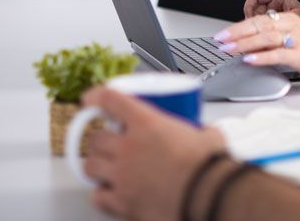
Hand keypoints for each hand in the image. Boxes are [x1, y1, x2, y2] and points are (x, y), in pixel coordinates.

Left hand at [82, 87, 226, 219]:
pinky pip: (98, 196)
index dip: (97, 97)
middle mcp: (128, 148)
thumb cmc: (208, 167)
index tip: (92, 99)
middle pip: (96, 138)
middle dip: (101, 139)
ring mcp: (122, 175)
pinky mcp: (122, 202)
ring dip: (97, 164)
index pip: (111, 100)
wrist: (207, 197)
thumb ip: (202, 132)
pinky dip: (102, 193)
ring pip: (90, 166)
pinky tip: (111, 191)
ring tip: (108, 167)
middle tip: (111, 142)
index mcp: (147, 124)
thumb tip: (208, 133)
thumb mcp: (209, 137)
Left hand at [214, 11, 299, 84]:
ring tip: (228, 49)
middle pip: (259, 25)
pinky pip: (277, 54)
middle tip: (220, 40)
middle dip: (236, 33)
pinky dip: (261, 57)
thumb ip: (271, 41)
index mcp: (289, 20)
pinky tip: (249, 60)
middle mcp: (292, 26)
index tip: (222, 35)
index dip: (238, 27)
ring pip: (265, 37)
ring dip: (244, 44)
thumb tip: (247, 47)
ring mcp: (297, 40)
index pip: (258, 20)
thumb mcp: (291, 42)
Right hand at [243, 0, 299, 36]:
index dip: (249, 7)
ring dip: (255, 29)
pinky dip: (259, 33)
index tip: (250, 20)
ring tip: (260, 38)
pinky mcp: (272, 22)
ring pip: (254, 19)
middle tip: (253, 33)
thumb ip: (277, 21)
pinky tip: (264, 40)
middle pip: (252, 9)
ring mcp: (272, 13)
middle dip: (251, 21)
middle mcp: (274, 3)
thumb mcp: (293, 19)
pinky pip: (259, 27)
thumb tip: (262, 27)